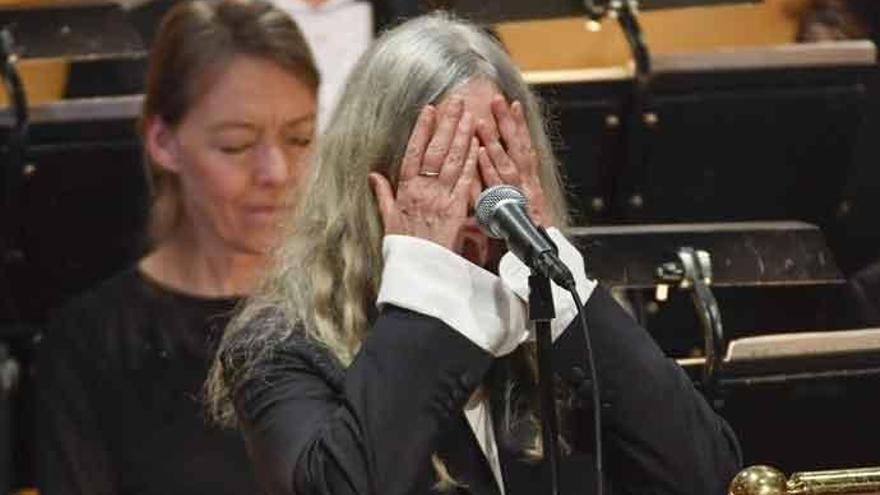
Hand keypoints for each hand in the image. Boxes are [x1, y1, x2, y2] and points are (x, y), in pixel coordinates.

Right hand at [369, 99, 479, 250]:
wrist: (418, 271)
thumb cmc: (403, 248)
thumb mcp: (388, 220)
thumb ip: (383, 195)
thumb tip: (373, 175)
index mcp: (405, 191)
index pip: (413, 152)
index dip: (421, 129)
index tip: (428, 109)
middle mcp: (422, 190)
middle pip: (435, 150)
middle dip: (446, 123)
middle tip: (456, 101)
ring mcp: (440, 199)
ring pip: (452, 161)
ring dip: (462, 136)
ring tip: (470, 114)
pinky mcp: (456, 210)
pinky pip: (465, 182)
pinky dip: (471, 162)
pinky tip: (477, 145)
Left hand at [476, 96, 549, 226]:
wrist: (538, 258)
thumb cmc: (523, 234)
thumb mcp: (514, 206)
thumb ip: (503, 187)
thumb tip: (488, 165)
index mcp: (529, 181)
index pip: (522, 147)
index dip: (517, 125)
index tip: (511, 104)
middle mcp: (528, 185)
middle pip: (517, 148)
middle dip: (508, 123)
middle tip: (498, 100)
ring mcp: (521, 196)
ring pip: (508, 164)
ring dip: (495, 141)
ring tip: (483, 122)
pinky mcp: (514, 210)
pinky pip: (499, 186)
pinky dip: (490, 169)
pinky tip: (481, 154)